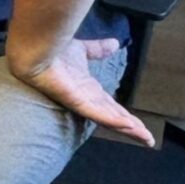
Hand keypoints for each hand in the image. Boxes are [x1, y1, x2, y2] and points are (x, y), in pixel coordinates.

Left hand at [12, 38, 153, 144]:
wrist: (35, 48)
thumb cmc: (53, 50)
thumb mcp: (83, 50)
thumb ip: (98, 50)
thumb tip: (115, 44)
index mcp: (89, 89)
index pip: (112, 106)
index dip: (127, 116)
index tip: (140, 125)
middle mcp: (87, 98)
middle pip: (114, 117)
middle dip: (132, 128)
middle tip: (149, 139)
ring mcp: (81, 101)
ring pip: (109, 118)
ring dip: (128, 128)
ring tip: (144, 137)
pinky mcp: (75, 100)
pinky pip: (96, 112)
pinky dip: (113, 119)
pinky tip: (128, 126)